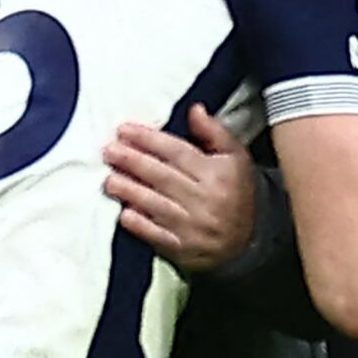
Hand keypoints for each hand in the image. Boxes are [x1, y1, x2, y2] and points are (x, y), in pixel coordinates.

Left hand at [107, 105, 258, 271]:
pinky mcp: (183, 249)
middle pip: (162, 176)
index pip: (177, 152)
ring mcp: (193, 226)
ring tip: (109, 179)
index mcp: (217, 174)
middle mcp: (204, 199)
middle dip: (132, 161)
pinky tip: (124, 213)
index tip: (125, 130)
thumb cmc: (236, 192)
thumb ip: (215, 131)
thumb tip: (194, 109)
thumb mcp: (236, 157)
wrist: (249, 241)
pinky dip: (139, 224)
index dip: (148, 140)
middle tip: (109, 151)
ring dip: (129, 191)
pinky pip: (156, 235)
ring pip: (155, 205)